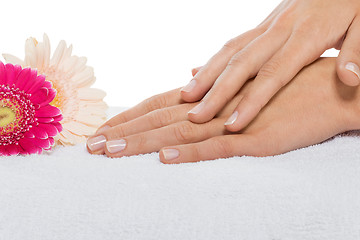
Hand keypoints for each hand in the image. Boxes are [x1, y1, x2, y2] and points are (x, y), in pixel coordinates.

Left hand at [87, 58, 359, 162]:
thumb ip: (211, 84)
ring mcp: (230, 122)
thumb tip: (189, 74)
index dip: (128, 117)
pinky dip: (190, 152)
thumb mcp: (241, 86)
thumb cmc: (282, 88)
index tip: (102, 130)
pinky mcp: (254, 139)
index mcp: (206, 95)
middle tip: (92, 146)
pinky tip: (165, 158)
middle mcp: (210, 106)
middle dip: (122, 132)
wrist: (327, 91)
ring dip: (142, 143)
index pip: (156, 104)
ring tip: (112, 152)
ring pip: (176, 132)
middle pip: (156, 118)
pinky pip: (217, 147)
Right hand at [181, 0, 359, 132]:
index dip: (251, 101)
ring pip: (230, 51)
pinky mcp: (262, 25)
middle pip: (241, 64)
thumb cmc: (354, 3)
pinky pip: (233, 43)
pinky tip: (198, 73)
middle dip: (215, 91)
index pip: (273, 74)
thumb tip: (349, 78)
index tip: (232, 125)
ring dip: (206, 75)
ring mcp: (267, 26)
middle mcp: (279, 30)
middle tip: (194, 115)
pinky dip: (213, 60)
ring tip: (186, 96)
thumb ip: (356, 51)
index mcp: (306, 35)